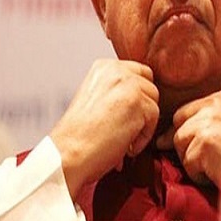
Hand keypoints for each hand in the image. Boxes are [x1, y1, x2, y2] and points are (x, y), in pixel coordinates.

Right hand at [50, 59, 158, 198]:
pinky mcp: (137, 102)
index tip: (128, 114)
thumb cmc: (79, 135)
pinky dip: (143, 137)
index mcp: (104, 67)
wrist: (68, 153)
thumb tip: (141, 96)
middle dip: (143, 109)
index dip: (137, 97)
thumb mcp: (96, 98)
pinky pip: (153, 119)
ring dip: (143, 124)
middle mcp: (116, 70)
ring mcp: (128, 84)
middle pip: (150, 86)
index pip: (139, 73)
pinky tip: (125, 146)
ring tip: (123, 139)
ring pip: (153, 103)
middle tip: (128, 128)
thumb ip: (117, 90)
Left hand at [155, 89, 220, 186]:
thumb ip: (202, 123)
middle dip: (187, 146)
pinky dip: (200, 174)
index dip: (186, 133)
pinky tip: (218, 170)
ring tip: (218, 162)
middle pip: (179, 127)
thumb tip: (162, 139)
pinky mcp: (205, 140)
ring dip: (194, 161)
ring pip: (180, 144)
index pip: (185, 112)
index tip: (198, 146)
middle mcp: (214, 104)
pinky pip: (188, 162)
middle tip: (209, 157)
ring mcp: (209, 121)